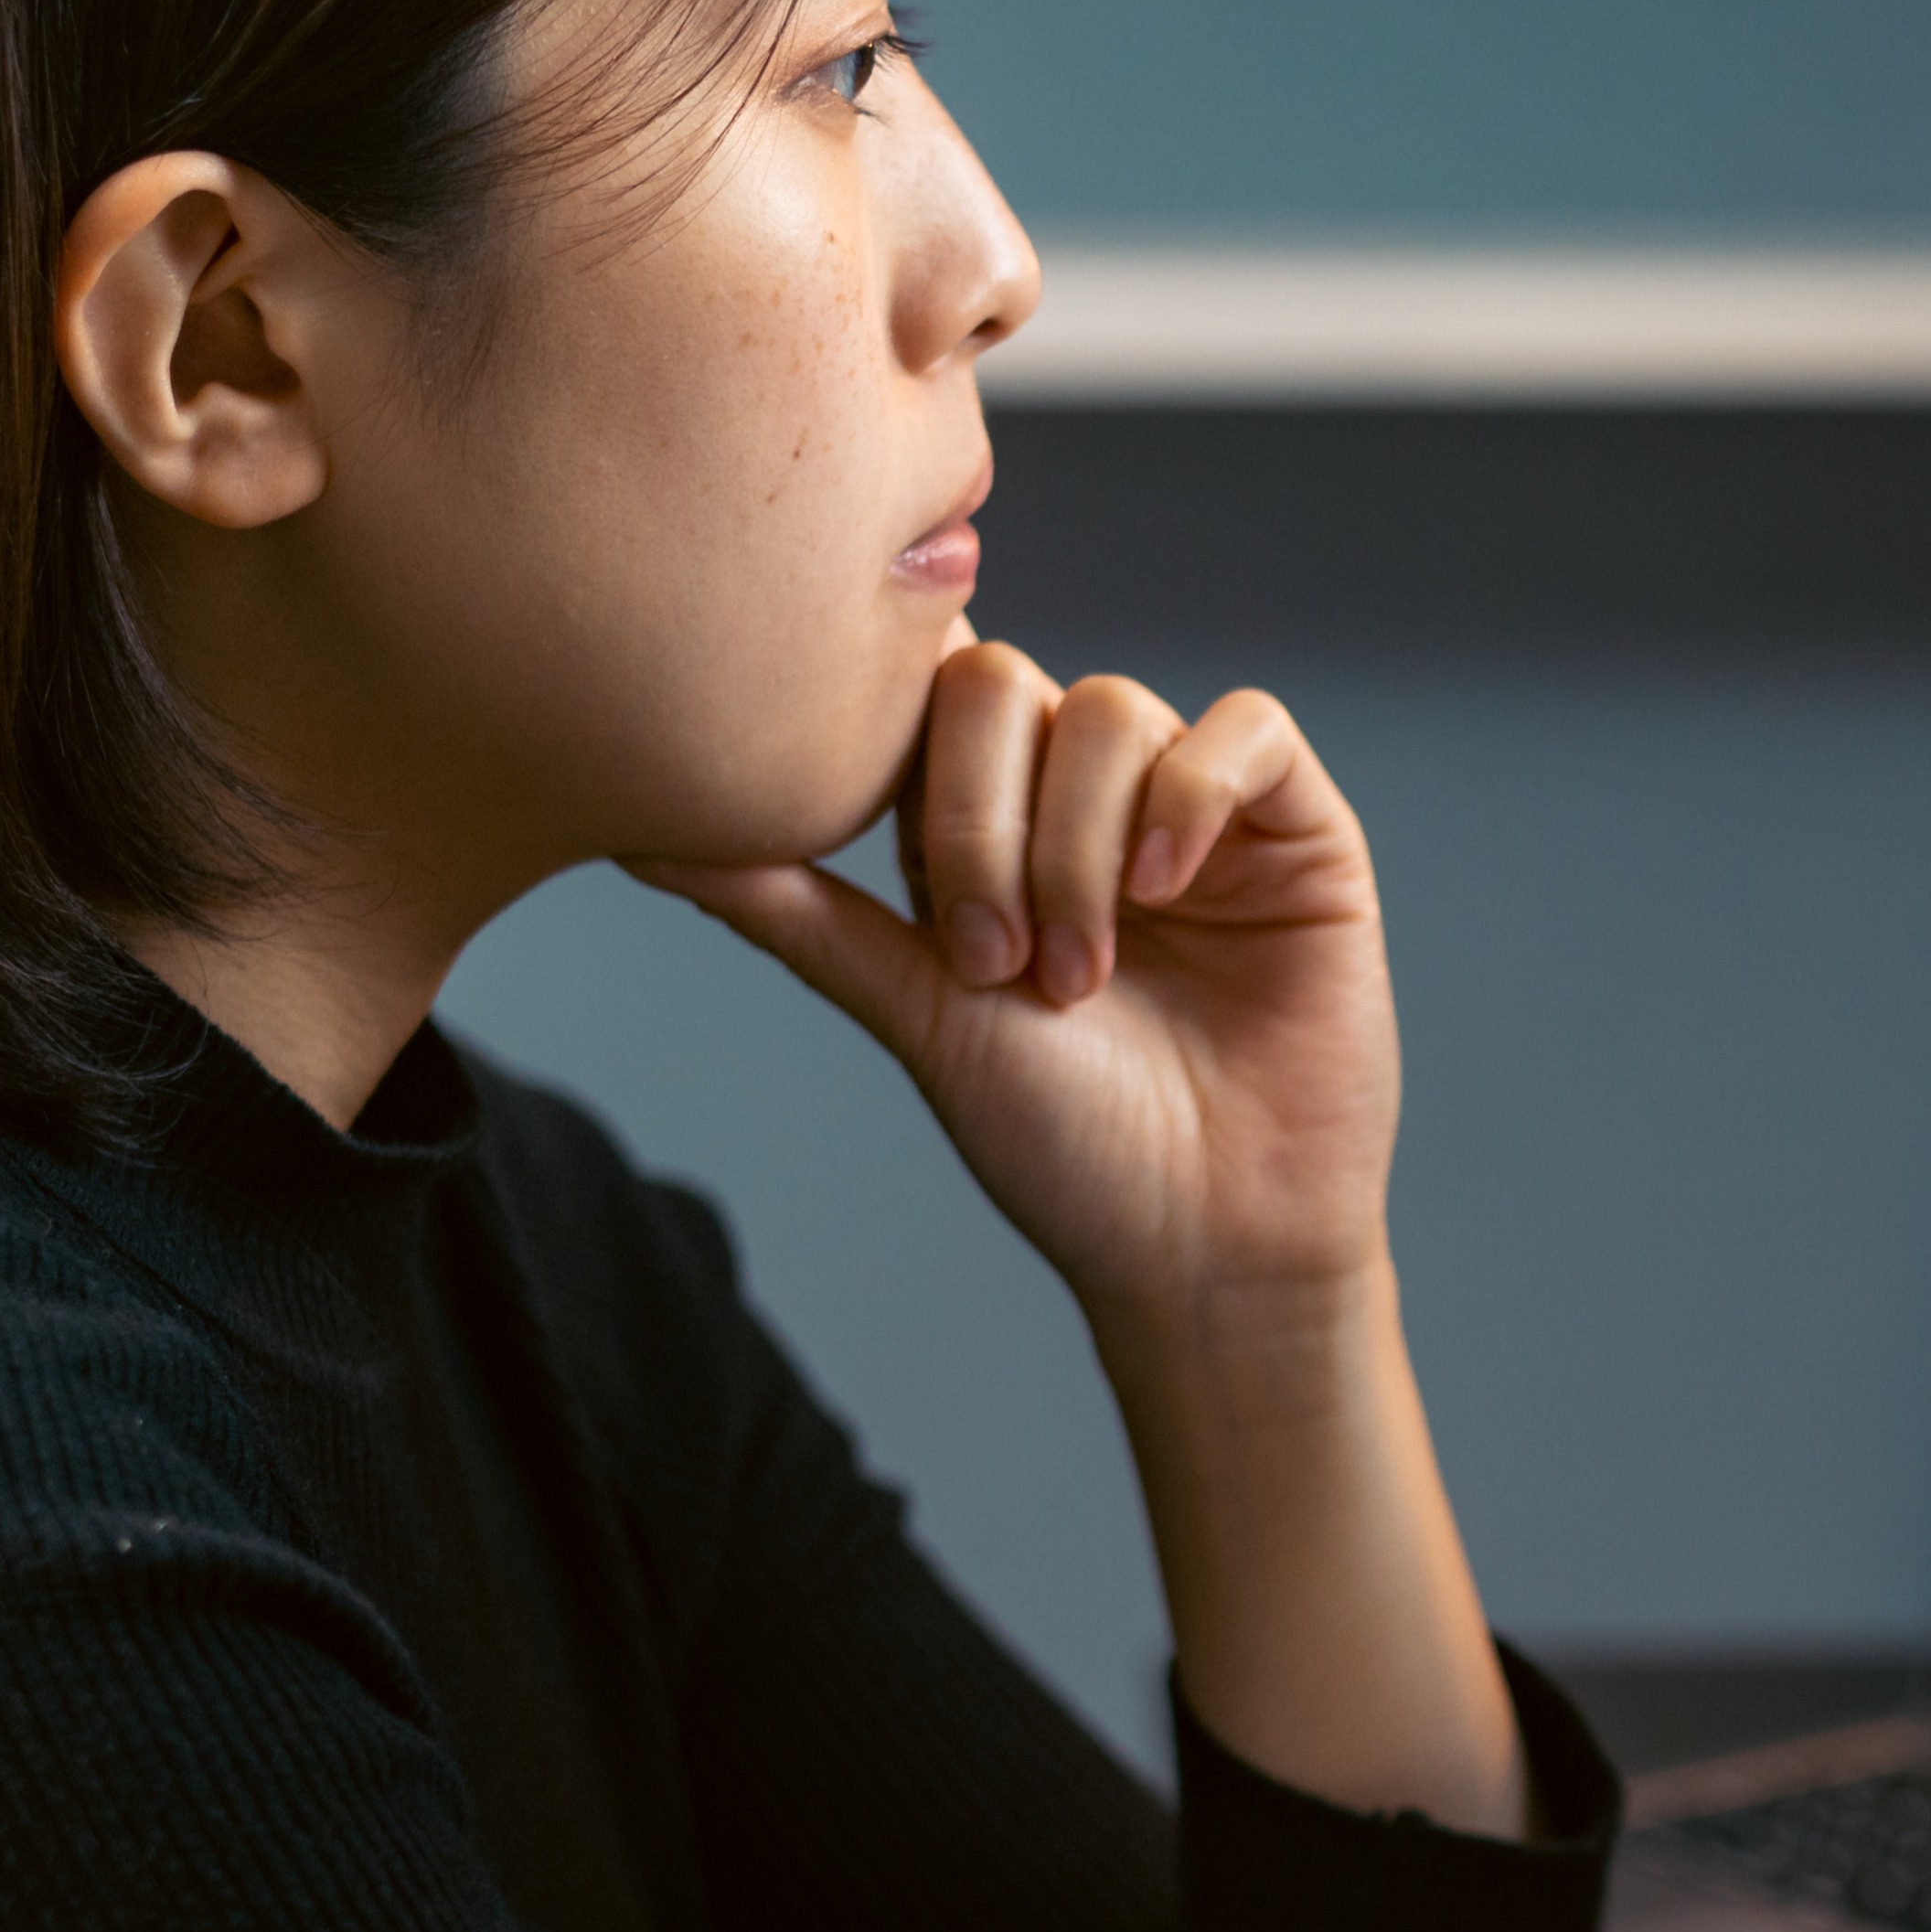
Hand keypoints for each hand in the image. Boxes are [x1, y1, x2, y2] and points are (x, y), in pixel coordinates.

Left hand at [639, 641, 1521, 1830]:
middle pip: (1000, 687)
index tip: (886, 853)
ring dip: (1076, 847)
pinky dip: (1190, 795)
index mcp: (985, 826)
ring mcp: (1192, 806)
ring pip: (1112, 711)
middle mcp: (1084, 796)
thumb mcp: (911, 1012)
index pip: (923, 696)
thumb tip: (633, 836)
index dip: (895, 737)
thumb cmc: (1062, 1146)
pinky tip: (1164, 893)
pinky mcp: (1297, 826)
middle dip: (976, 824)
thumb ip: (791, 910)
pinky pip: (1244, 731)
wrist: (1206, 1244)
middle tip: (992, 963)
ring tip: (1080, 975)